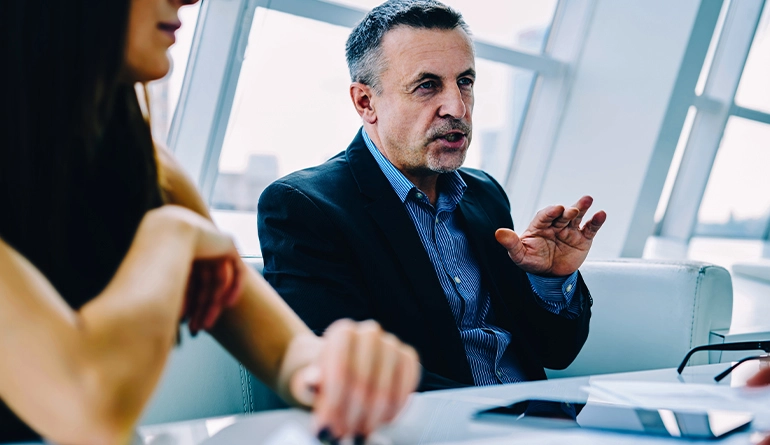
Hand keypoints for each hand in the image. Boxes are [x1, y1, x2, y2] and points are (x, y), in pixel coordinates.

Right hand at [149, 206, 244, 333]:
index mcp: (175, 247)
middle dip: (200, 307)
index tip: (185, 323)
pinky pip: (236, 269)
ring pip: (217, 279)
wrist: (166, 234)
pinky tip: (226, 305)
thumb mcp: (161, 281)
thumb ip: (168, 295)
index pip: (187, 281)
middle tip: (198, 328)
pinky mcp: (228, 242)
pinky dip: (233, 287)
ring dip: (213, 303)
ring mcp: (212, 241)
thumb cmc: (154, 259)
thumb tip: (164, 319)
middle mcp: (194, 244)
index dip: (188, 304)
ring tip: (207, 323)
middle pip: (203, 282)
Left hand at [288, 320, 419, 440]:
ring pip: (386, 388)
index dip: (334, 402)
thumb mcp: (307, 381)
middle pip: (364, 381)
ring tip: (358, 433)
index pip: (341, 369)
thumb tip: (312, 381)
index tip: (327, 427)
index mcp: (342, 333)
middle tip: (341, 435)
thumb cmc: (324, 378)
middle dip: (351, 415)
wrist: (343, 368)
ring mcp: (392, 344)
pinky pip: (406, 386)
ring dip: (372, 418)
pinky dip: (394, 409)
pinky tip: (381, 422)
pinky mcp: (407, 357)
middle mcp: (369, 333)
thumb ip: (308, 382)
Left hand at [495, 195, 605, 275]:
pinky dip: (596, 221)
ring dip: (582, 207)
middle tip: (571, 210)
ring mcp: (570, 230)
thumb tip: (498, 233)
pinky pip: (590, 228)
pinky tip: (601, 214)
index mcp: (540, 225)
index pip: (545, 215)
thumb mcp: (520, 254)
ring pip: (577, 217)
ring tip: (588, 199)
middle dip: (567, 211)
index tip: (556, 209)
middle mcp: (555, 224)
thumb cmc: (532, 261)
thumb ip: (511, 243)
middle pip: (562, 214)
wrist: (549, 275)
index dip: (550, 212)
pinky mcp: (583, 239)